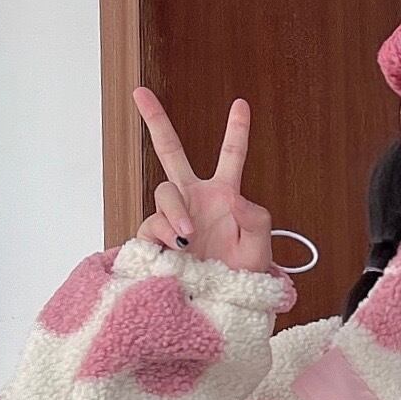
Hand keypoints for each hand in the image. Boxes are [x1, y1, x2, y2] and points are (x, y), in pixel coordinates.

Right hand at [131, 86, 275, 273]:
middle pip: (170, 152)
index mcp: (224, 196)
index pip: (231, 157)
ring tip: (189, 239)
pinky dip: (164, 233)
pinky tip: (178, 247)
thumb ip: (257, 218)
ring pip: (163, 193)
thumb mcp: (261, 249)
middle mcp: (195, 200)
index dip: (236, 130)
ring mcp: (173, 218)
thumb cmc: (244, 279)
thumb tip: (234, 199)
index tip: (241, 104)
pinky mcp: (156, 239)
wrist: (221, 307)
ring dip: (175, 212)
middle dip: (155, 121)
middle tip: (139, 92)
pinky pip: (152, 224)